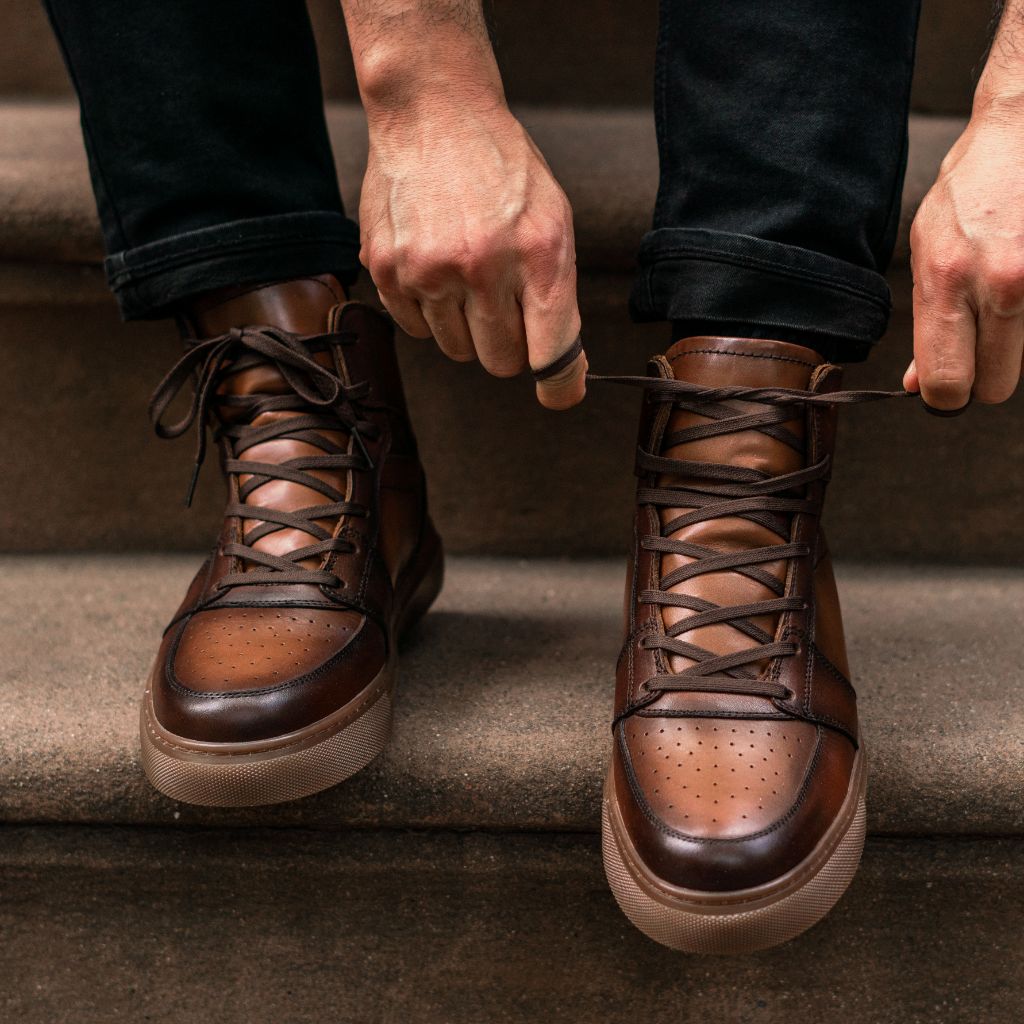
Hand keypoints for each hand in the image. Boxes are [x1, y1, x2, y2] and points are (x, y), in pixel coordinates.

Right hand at [358, 100, 584, 408]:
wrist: (435, 114)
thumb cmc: (502, 169)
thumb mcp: (553, 220)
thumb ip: (557, 294)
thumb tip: (561, 368)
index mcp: (538, 254)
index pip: (552, 355)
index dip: (559, 383)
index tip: (557, 390)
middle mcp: (483, 267)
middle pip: (500, 362)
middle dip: (508, 345)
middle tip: (504, 306)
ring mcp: (430, 271)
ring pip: (457, 350)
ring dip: (465, 326)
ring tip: (465, 274)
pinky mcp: (389, 271)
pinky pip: (416, 330)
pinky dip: (429, 311)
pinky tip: (434, 268)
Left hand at [905, 105, 1023, 409]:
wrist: (1020, 132)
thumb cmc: (970, 190)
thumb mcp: (927, 253)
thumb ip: (926, 323)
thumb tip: (920, 382)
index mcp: (950, 280)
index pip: (947, 382)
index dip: (945, 395)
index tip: (948, 385)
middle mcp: (1001, 283)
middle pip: (994, 386)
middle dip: (983, 375)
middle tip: (980, 342)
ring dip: (1012, 345)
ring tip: (1002, 298)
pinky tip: (1020, 284)